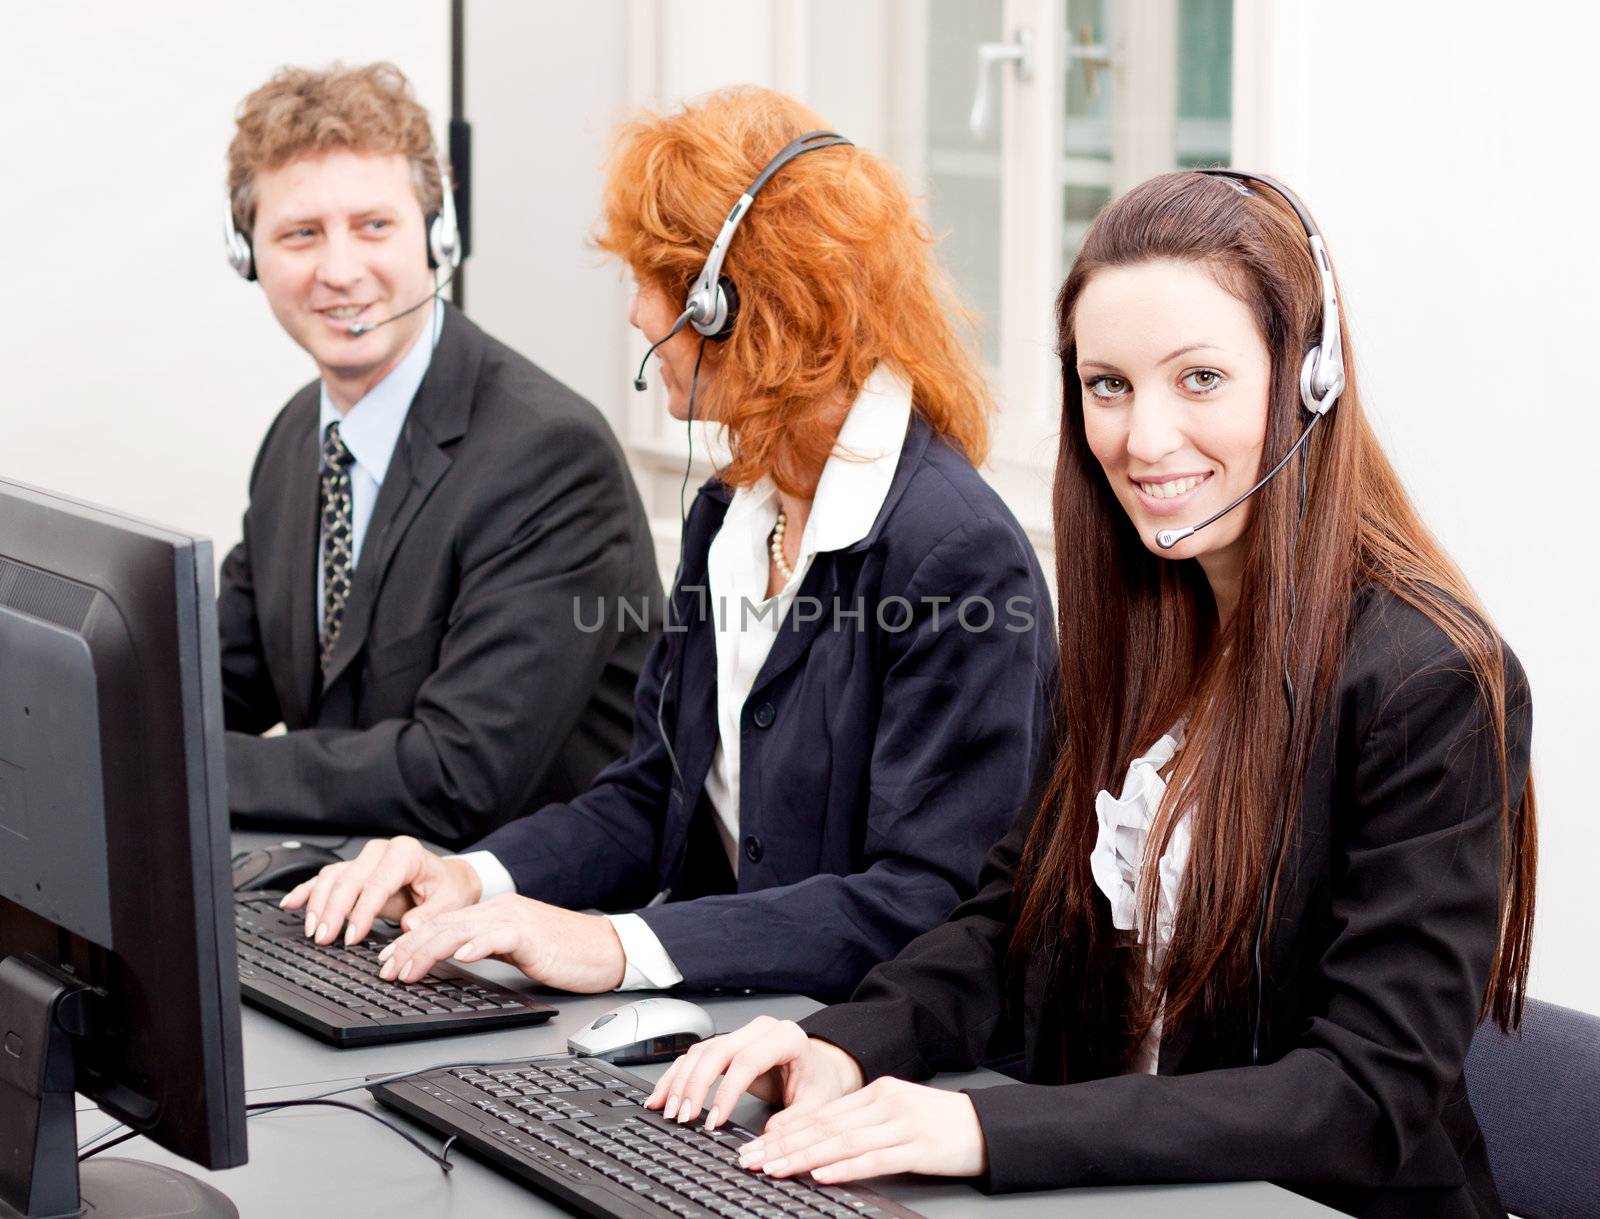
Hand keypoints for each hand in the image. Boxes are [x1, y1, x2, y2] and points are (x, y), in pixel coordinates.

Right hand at [279, 836, 481, 946]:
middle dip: (333, 911)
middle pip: (349, 879)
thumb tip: (409, 926)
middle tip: (324, 938)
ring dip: (318, 904)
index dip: (362, 912)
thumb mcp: (449, 902)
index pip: (377, 883)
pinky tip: (291, 902)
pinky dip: (307, 890)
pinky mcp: (354, 870)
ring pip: (332, 877)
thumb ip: (430, 914)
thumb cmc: (446, 888)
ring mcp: (364, 859)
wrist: (445, 879)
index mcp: (406, 854)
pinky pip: (325, 878)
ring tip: (313, 931)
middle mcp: (381, 851)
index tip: (352, 937)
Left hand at [375, 894, 626, 992]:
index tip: (387, 960)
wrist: (605, 949)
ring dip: (429, 950)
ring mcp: (516, 920)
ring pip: (461, 929)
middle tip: (385, 970)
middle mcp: (500, 911)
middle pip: (444, 925)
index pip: (443, 924)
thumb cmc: (565, 952)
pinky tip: (461, 957)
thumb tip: (454, 958)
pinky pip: (500, 937)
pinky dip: (478, 945)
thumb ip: (487, 946)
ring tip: (408, 969)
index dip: (410, 941)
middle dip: (408, 948)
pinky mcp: (533, 935)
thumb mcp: (516, 948)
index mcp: (495, 913)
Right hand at [644, 1016, 864, 1131]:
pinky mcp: (727, 1046)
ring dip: (680, 1081)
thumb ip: (793, 1124)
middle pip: (718, 1051)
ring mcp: (741, 1035)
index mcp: (786, 1038)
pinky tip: (663, 1095)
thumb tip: (764, 1144)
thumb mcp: (817, 1106)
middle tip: (683, 1116)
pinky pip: (695, 1056)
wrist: (820, 1068)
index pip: (749, 1060)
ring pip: (701, 1051)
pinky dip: (676, 1076)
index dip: (727, 1090)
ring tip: (668, 1110)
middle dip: (695, 1085)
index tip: (714, 1120)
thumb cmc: (819, 1083)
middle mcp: (760, 1030)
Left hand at [738, 1077, 986, 1183]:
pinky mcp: (918, 1147)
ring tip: (774, 1167)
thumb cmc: (943, 1124)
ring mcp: (901, 1124)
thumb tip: (819, 1143)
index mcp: (877, 1092)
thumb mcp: (898, 1113)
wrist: (987, 1127)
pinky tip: (822, 1174)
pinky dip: (844, 1167)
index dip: (785, 1130)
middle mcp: (884, 1104)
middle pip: (824, 1125)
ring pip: (841, 1141)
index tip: (757, 1144)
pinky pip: (874, 1158)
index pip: (821, 1113)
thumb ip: (862, 1123)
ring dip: (802, 1156)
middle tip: (750, 1158)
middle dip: (782, 1144)